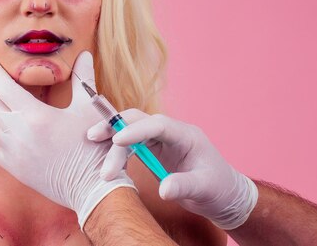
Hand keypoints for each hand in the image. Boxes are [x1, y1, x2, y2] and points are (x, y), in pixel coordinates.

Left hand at [0, 51, 135, 228]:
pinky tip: (1, 123)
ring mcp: (14, 153)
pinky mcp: (14, 168)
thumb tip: (83, 53)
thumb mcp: (89, 108)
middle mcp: (19, 134)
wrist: (91, 187)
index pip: (4, 87)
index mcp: (35, 116)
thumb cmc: (94, 146)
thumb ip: (83, 78)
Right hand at [87, 109, 257, 229]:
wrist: (223, 195)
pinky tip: (104, 160)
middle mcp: (171, 133)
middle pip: (138, 121)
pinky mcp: (153, 151)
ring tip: (98, 159)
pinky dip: (116, 151)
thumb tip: (163, 190)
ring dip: (111, 142)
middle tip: (93, 138)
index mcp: (186, 135)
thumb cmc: (218, 188)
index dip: (136, 129)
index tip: (117, 140)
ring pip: (131, 132)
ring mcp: (161, 141)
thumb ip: (183, 186)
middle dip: (115, 127)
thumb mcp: (204, 188)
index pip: (157, 125)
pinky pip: (131, 144)